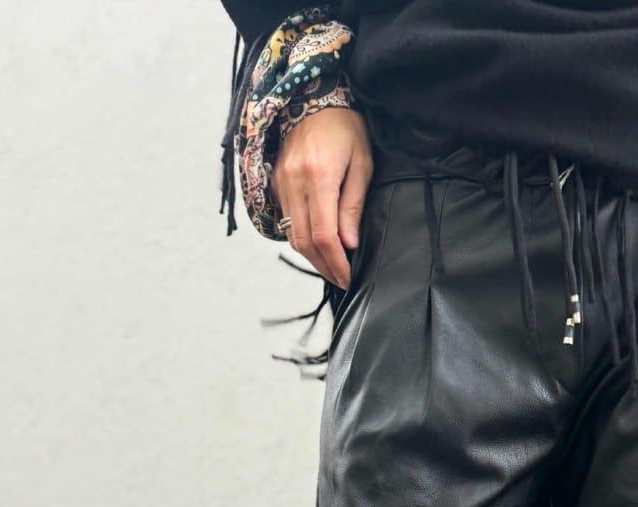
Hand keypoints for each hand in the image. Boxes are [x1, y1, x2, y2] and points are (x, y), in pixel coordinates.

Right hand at [271, 107, 373, 287]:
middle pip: (304, 241)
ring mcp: (281, 183)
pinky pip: (286, 220)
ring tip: (330, 267)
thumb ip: (352, 205)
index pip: (324, 236)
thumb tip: (349, 244)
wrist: (313, 96)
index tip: (347, 277)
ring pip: (292, 235)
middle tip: (340, 279)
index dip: (335, 262)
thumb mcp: (361, 164)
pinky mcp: (276, 182)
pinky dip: (301, 239)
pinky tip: (317, 245)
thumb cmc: (346, 128)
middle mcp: (294, 182)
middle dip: (323, 266)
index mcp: (319, 177)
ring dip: (311, 257)